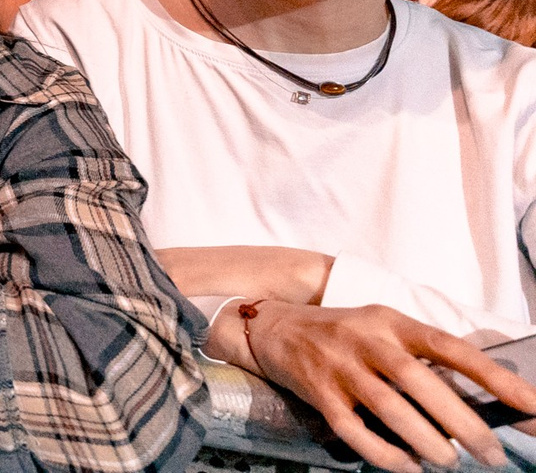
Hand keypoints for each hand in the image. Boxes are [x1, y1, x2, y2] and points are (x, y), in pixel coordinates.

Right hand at [217, 300, 535, 471]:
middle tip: (490, 455)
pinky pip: (352, 427)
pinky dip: (383, 452)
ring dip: (425, 440)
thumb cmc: (341, 334)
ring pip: (388, 406)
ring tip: (449, 462)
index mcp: (392, 322)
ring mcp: (339, 365)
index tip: (531, 405)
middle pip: (420, 381)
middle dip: (462, 422)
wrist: (270, 325)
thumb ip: (421, 358)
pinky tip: (406, 466)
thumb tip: (478, 404)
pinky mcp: (316, 390)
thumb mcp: (382, 330)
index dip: (494, 377)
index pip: (452, 348)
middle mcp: (366, 339)